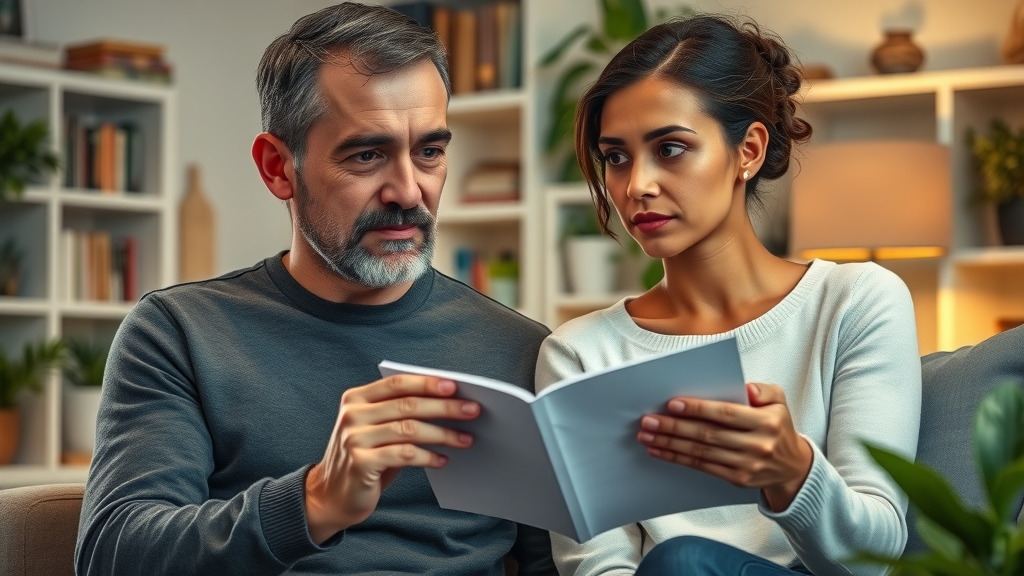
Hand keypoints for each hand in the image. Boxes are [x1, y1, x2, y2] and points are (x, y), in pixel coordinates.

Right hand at [304, 375, 480, 543]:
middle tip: (472, 410)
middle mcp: (352, 415)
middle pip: (407, 404)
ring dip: (443, 433)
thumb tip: (448, 403)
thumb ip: (400, 414)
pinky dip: (428, 456)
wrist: (330, 495)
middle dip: (445, 407)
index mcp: (356, 399)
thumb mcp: (377, 430)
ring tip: (465, 439)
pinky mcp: (360, 463)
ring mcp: (353, 439)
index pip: (397, 383)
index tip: (454, 385)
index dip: (427, 382)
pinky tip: (442, 459)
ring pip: (409, 429)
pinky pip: (404, 455)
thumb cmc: (365, 458)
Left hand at [637, 383, 812, 511]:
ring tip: (647, 436)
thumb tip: (745, 388)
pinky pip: (703, 467)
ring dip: (670, 444)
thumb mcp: (780, 401)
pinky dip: (678, 459)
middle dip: (674, 427)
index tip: (672, 404)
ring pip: (701, 452)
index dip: (698, 409)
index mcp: (766, 422)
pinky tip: (660, 451)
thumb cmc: (778, 425)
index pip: (725, 414)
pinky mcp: (737, 479)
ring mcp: (747, 464)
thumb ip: (764, 390)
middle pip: (707, 434)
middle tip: (649, 421)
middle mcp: (757, 444)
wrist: (793, 466)